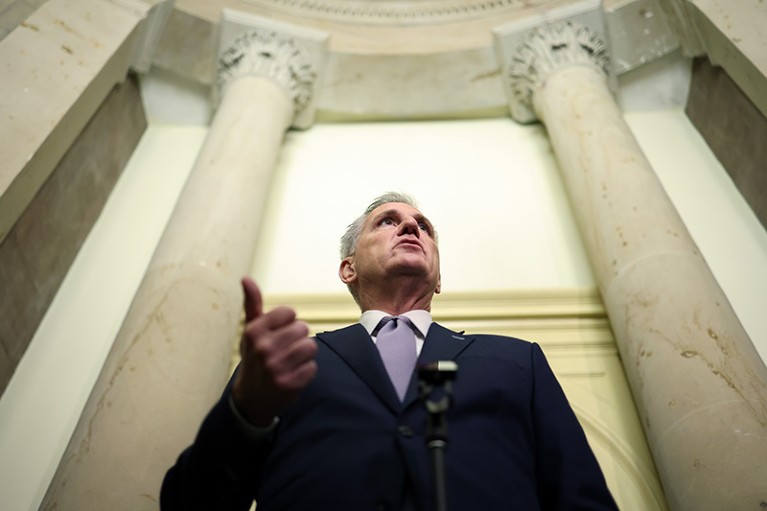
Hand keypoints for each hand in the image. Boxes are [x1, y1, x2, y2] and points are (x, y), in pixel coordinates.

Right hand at [231, 277, 317, 426]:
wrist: (251, 399)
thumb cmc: (254, 358)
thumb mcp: (250, 331)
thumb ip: (252, 304)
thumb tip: (246, 278)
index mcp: (254, 331)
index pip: (289, 312)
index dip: (287, 323)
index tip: (277, 334)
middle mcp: (264, 348)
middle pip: (302, 328)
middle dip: (297, 338)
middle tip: (284, 350)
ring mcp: (277, 367)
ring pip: (310, 346)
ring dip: (303, 354)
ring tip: (290, 361)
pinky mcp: (291, 383)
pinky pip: (312, 366)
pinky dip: (306, 371)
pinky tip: (292, 375)